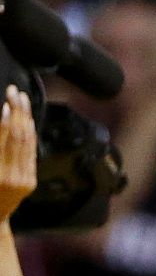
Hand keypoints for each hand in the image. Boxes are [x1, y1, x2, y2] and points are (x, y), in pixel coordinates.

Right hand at [0, 85, 37, 220]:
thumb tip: (0, 122)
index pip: (3, 141)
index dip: (5, 121)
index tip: (6, 103)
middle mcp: (12, 176)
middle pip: (17, 138)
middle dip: (18, 113)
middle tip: (16, 93)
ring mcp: (24, 180)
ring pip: (28, 144)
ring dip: (26, 119)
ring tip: (22, 101)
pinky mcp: (31, 182)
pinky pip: (31, 154)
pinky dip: (30, 135)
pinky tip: (28, 121)